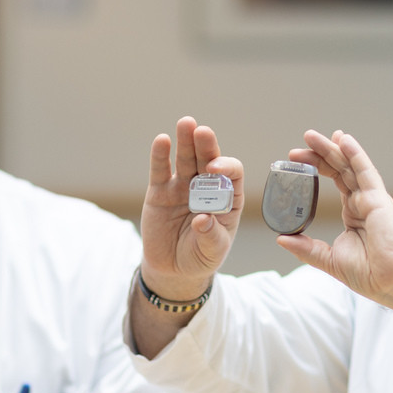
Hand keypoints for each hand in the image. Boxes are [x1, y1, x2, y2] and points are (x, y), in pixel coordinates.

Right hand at [139, 116, 243, 300]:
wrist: (172, 269)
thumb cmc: (200, 258)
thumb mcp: (211, 253)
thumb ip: (211, 237)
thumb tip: (202, 219)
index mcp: (228, 199)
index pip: (233, 175)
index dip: (226, 168)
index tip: (215, 170)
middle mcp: (207, 187)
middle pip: (209, 160)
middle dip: (206, 146)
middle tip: (202, 132)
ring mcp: (183, 186)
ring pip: (185, 159)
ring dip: (186, 141)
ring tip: (186, 123)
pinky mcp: (160, 190)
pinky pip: (161, 170)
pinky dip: (160, 155)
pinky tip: (162, 140)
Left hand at [282, 129, 392, 358]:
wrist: (392, 281)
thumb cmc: (369, 274)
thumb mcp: (330, 259)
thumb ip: (307, 248)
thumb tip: (282, 239)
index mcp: (354, 213)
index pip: (335, 181)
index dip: (318, 168)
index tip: (298, 160)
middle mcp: (363, 202)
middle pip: (340, 169)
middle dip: (319, 155)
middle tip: (298, 146)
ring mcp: (372, 199)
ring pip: (349, 166)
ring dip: (331, 149)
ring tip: (310, 136)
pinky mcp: (379, 199)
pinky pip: (365, 171)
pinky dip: (355, 154)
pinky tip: (343, 139)